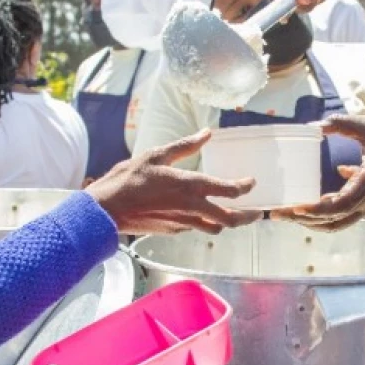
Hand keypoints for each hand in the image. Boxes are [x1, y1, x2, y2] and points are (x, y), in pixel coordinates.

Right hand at [86, 129, 261, 234]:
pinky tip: (205, 216)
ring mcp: (183, 223)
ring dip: (230, 223)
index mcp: (191, 186)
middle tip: (259, 212)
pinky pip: (197, 229)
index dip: (245, 187)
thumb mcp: (156, 155)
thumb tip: (206, 133)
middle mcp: (192, 208)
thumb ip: (185, 146)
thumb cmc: (128, 179)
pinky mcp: (173, 231)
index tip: (252, 182)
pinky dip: (207, 224)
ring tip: (238, 216)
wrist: (105, 211)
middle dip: (248, 216)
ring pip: (216, 228)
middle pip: (231, 218)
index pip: (229, 190)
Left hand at [271, 115, 364, 230]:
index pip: (339, 206)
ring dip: (311, 223)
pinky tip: (309, 204)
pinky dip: (324, 218)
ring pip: (336, 225)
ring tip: (288, 214)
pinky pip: (343, 218)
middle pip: (331, 222)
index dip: (315, 210)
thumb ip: (345, 124)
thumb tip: (315, 126)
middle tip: (276, 214)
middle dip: (301, 220)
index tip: (295, 207)